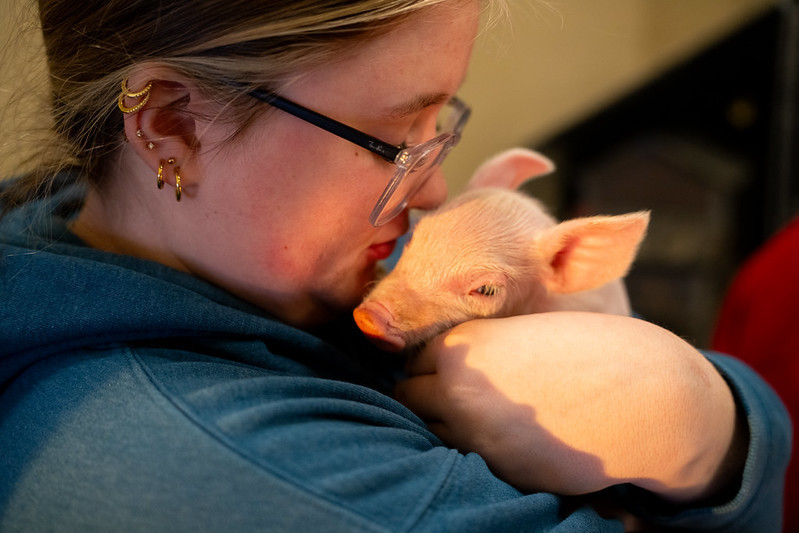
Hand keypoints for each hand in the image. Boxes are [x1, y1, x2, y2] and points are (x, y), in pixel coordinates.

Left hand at [395, 312, 742, 500]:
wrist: (644, 394)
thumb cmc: (589, 350)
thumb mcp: (524, 333)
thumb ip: (482, 349)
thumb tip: (444, 366)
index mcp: (464, 347)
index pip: (415, 360)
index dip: (434, 365)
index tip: (450, 368)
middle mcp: (459, 391)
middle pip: (410, 397)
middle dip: (429, 396)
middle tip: (461, 395)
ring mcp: (477, 435)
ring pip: (432, 433)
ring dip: (446, 425)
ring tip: (484, 416)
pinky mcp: (500, 469)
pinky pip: (466, 459)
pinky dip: (475, 450)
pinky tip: (506, 437)